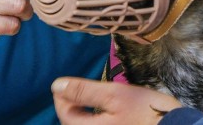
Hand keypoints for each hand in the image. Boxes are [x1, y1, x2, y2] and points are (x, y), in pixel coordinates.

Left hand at [52, 77, 182, 124]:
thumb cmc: (146, 111)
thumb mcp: (115, 94)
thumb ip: (84, 91)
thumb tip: (56, 85)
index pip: (64, 113)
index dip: (62, 95)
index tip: (66, 81)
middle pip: (74, 122)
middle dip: (75, 104)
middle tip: (82, 88)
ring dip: (86, 112)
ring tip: (94, 98)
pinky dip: (98, 119)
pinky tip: (108, 111)